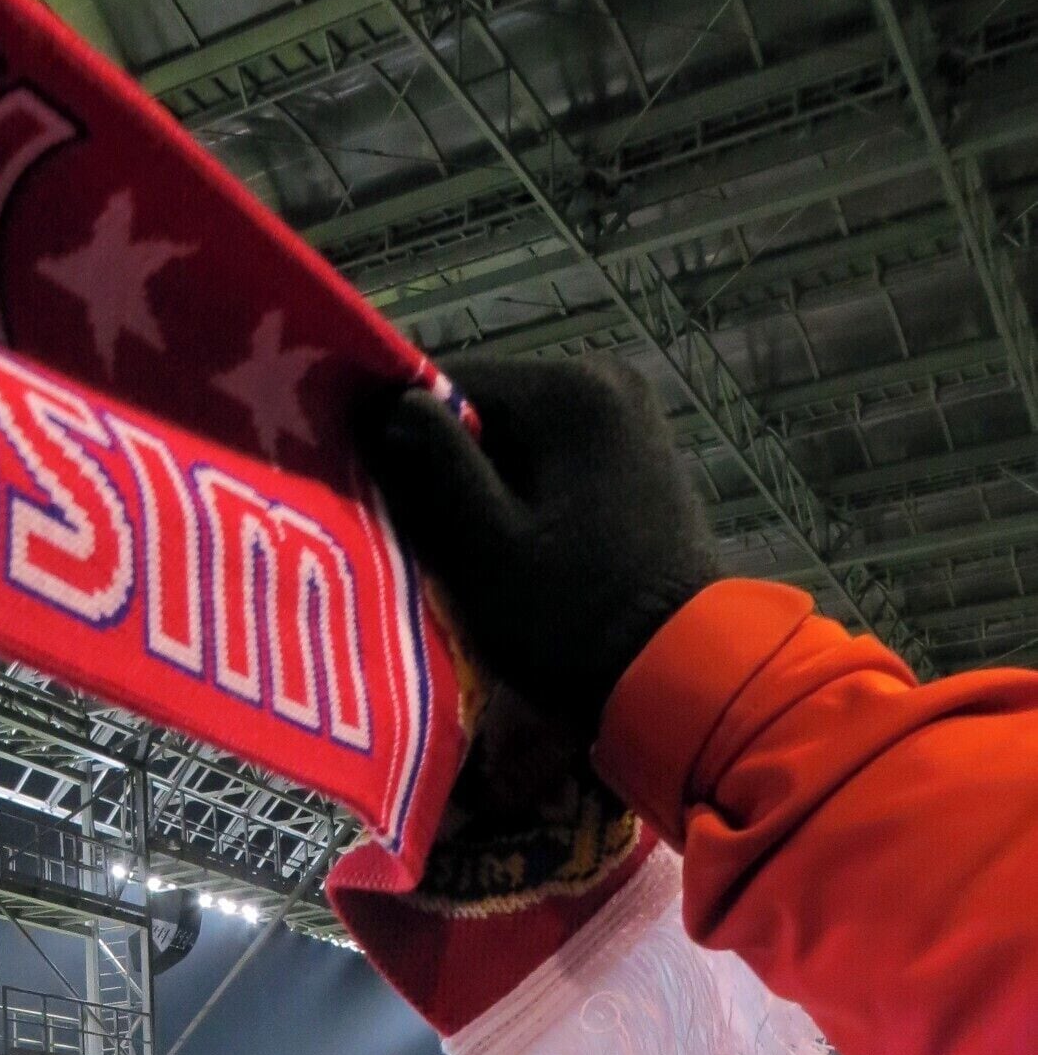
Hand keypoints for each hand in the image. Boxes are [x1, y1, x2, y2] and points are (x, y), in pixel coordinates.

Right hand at [368, 357, 720, 740]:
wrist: (678, 674)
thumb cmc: (569, 616)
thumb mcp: (482, 546)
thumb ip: (431, 464)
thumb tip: (381, 405)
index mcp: (566, 388)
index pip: (444, 381)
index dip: (398, 434)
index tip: (376, 493)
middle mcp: (605, 380)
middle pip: (485, 407)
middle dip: (446, 462)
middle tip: (422, 532)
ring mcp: (631, 418)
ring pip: (519, 436)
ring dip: (483, 482)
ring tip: (467, 548)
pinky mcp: (641, 457)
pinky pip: (555, 458)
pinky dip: (525, 493)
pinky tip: (516, 545)